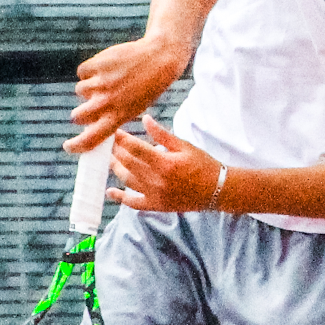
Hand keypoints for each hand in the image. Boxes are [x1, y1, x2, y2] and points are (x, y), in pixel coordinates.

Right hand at [66, 37, 189, 153]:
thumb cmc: (146, 87)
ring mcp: (101, 82)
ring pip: (80, 91)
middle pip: (77, 116)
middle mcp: (107, 102)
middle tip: (91, 106)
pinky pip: (82, 72)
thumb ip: (111, 117)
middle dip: (80, 113)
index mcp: (118, 117)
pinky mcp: (97, 64)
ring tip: (107, 81)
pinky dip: (90, 71)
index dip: (76, 146)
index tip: (68, 146)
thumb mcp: (132, 108)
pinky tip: (105, 68)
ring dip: (89, 88)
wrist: (159, 58)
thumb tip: (89, 125)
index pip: (91, 139)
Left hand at [109, 114, 225, 211]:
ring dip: (116, 168)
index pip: (136, 148)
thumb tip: (145, 119)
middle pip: (128, 163)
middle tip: (109, 142)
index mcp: (165, 163)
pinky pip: (134, 203)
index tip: (114, 131)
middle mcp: (158, 180)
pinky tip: (111, 191)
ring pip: (127, 180)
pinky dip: (121, 198)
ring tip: (110, 158)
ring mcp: (156, 195)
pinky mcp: (157, 205)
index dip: (122, 139)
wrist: (216, 190)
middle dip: (116, 151)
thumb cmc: (202, 164)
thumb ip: (162, 134)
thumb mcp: (184, 146)